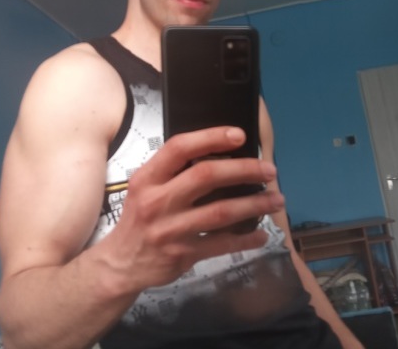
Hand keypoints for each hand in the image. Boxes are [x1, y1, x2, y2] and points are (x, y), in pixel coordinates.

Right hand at [105, 126, 283, 291]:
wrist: (121, 263)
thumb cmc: (140, 217)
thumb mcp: (145, 187)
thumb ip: (173, 172)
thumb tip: (220, 155)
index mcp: (148, 178)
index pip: (179, 148)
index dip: (211, 138)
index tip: (240, 135)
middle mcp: (157, 201)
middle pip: (206, 176)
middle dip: (244, 170)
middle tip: (269, 170)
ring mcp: (171, 229)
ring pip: (221, 212)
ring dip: (254, 204)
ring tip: (276, 199)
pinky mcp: (183, 254)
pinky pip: (222, 244)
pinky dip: (246, 239)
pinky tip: (262, 235)